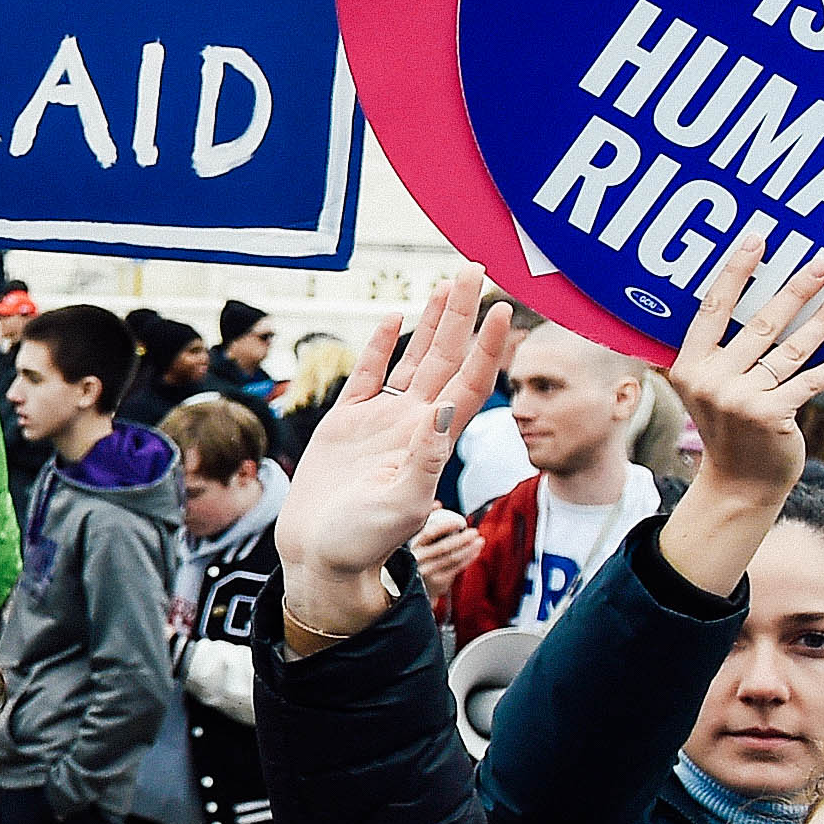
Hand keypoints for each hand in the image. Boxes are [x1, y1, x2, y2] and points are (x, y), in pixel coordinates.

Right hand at [273, 272, 511, 645]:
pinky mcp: (346, 424)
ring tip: (446, 284)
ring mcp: (380, 421)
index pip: (469, 381)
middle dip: (461, 314)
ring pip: (413, 359)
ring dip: (430, 322)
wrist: (320, 556)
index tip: (503, 309)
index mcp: (434, 439)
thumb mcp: (401, 505)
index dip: (488, 345)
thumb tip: (445, 412)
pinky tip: (392, 319)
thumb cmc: (362, 542)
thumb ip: (425, 460)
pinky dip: (380, 346)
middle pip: (445, 357)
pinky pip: (368, 375)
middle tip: (474, 268)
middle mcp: (413, 422)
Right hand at [407, 509, 484, 586]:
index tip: (460, 522)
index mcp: (413, 546)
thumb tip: (438, 504)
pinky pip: (456, 568)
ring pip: (452, 558)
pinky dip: (468, 559)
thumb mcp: (419, 541)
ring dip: (468, 549)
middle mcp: (418, 560)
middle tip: (474, 532)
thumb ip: (427, 522)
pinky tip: (475, 552)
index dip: (445, 526)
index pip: (429, 533)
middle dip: (462, 539)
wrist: (412, 587)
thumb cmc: (420, 558)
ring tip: (479, 541)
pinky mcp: (437, 583)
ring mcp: (427, 572)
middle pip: (443, 547)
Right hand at [656, 230, 823, 597]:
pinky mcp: (772, 415)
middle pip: (759, 323)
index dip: (735, 272)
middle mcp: (711, 379)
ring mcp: (740, 399)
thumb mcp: (709, 388)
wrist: (739, 483)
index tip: (757, 240)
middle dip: (795, 289)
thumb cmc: (731, 427)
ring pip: (791, 349)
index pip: (713, 309)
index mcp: (688, 365)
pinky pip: (811, 382)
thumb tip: (754, 302)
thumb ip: (719, 352)